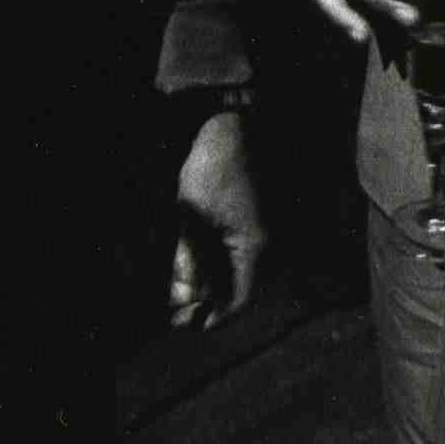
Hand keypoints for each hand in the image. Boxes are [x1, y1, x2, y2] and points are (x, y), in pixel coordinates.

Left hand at [166, 109, 265, 329]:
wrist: (236, 120)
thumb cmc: (215, 163)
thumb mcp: (191, 212)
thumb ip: (188, 258)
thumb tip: (181, 298)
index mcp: (257, 248)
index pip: (240, 302)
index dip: (213, 318)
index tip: (184, 323)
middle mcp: (268, 245)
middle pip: (239, 290)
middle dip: (208, 301)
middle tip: (175, 306)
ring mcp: (264, 232)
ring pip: (238, 272)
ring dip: (211, 282)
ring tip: (179, 284)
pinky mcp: (256, 220)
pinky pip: (239, 253)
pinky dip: (217, 261)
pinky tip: (194, 259)